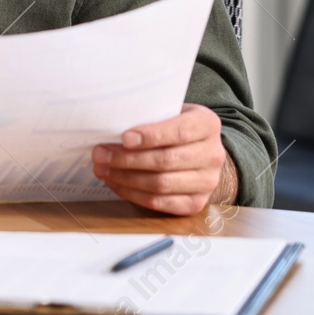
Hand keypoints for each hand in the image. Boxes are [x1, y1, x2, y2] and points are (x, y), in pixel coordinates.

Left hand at [92, 104, 236, 215]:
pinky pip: (160, 202)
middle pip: (166, 160)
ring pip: (161, 184)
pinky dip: (133, 194)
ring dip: (125, 178)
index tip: (124, 138)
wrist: (200, 151)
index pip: (179, 132)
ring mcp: (207, 182)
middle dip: (127, 159)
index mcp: (208, 125)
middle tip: (100, 154)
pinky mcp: (195, 203)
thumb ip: (150, 115)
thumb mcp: (171, 111)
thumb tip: (112, 122)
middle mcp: (213, 155)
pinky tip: (115, 183)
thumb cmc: (175, 126)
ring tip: (102, 169)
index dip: (150, 136)